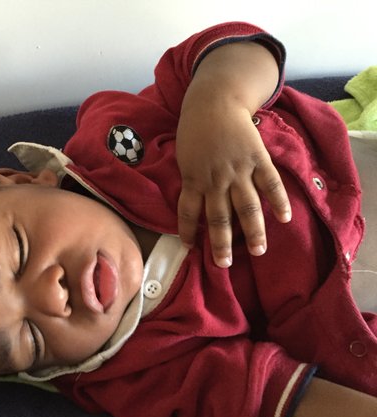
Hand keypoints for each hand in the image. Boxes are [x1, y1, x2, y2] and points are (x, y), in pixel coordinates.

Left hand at [176, 97, 291, 267]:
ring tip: (258, 251)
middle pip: (219, 218)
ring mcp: (238, 170)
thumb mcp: (183, 156)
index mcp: (193, 178)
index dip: (188, 231)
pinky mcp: (257, 159)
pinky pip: (270, 184)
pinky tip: (284, 218)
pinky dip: (278, 201)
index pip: (188, 212)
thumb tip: (193, 202)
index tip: (190, 247)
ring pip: (246, 207)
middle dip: (221, 243)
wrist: (214, 101)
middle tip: (224, 264)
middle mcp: (215, 179)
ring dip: (253, 231)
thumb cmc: (195, 130)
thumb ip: (191, 179)